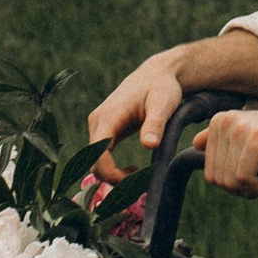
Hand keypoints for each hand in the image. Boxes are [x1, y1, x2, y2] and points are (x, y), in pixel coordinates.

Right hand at [87, 48, 202, 176]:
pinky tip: (134, 170)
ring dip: (113, 174)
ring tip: (139, 175)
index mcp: (108, 116)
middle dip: (113, 178)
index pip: (97, 154)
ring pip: (96, 161)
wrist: (157, 74)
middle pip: (94, 162)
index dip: (112, 174)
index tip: (135, 181)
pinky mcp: (104, 129)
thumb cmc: (162, 87)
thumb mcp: (163, 104)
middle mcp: (97, 121)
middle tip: (140, 183)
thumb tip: (149, 145)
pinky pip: (101, 156)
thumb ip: (155, 124)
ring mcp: (98, 125)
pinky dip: (113, 168)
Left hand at [201, 106, 257, 192]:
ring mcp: (242, 128)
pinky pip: (245, 180)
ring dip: (256, 189)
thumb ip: (224, 141)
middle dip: (245, 188)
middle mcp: (227, 121)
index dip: (236, 184)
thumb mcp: (250, 141)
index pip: (211, 174)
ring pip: (231, 182)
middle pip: (219, 180)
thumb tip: (195, 144)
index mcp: (221, 121)